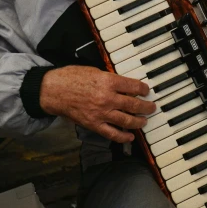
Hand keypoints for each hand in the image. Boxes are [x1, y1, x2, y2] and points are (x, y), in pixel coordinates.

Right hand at [39, 66, 155, 142]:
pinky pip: (112, 133)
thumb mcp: (95, 71)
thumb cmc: (72, 77)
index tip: (146, 91)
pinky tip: (130, 136)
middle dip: (146, 107)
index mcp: (109, 81)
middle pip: (134, 104)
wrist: (54, 91)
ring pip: (127, 120)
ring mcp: (101, 113)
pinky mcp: (94, 124)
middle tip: (152, 107)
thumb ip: (110, 78)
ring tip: (144, 121)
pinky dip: (123, 136)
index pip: (134, 86)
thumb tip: (124, 84)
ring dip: (139, 121)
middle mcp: (108, 98)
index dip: (143, 89)